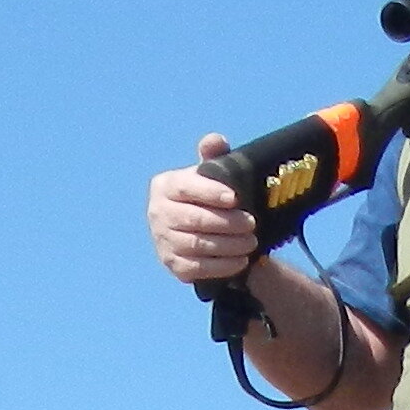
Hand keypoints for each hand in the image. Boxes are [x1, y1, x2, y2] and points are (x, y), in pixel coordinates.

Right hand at [150, 139, 257, 286]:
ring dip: (229, 245)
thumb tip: (215, 140)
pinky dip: (221, 266)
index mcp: (165, 185)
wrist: (196, 229)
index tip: (235, 198)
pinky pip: (197, 268)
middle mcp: (158, 212)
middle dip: (227, 223)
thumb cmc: (205, 195)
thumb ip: (213, 155)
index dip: (210, 192)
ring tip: (251, 242)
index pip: (185, 188)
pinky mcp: (171, 264)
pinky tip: (241, 261)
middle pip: (194, 219)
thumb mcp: (209, 174)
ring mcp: (162, 240)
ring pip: (197, 245)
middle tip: (251, 223)